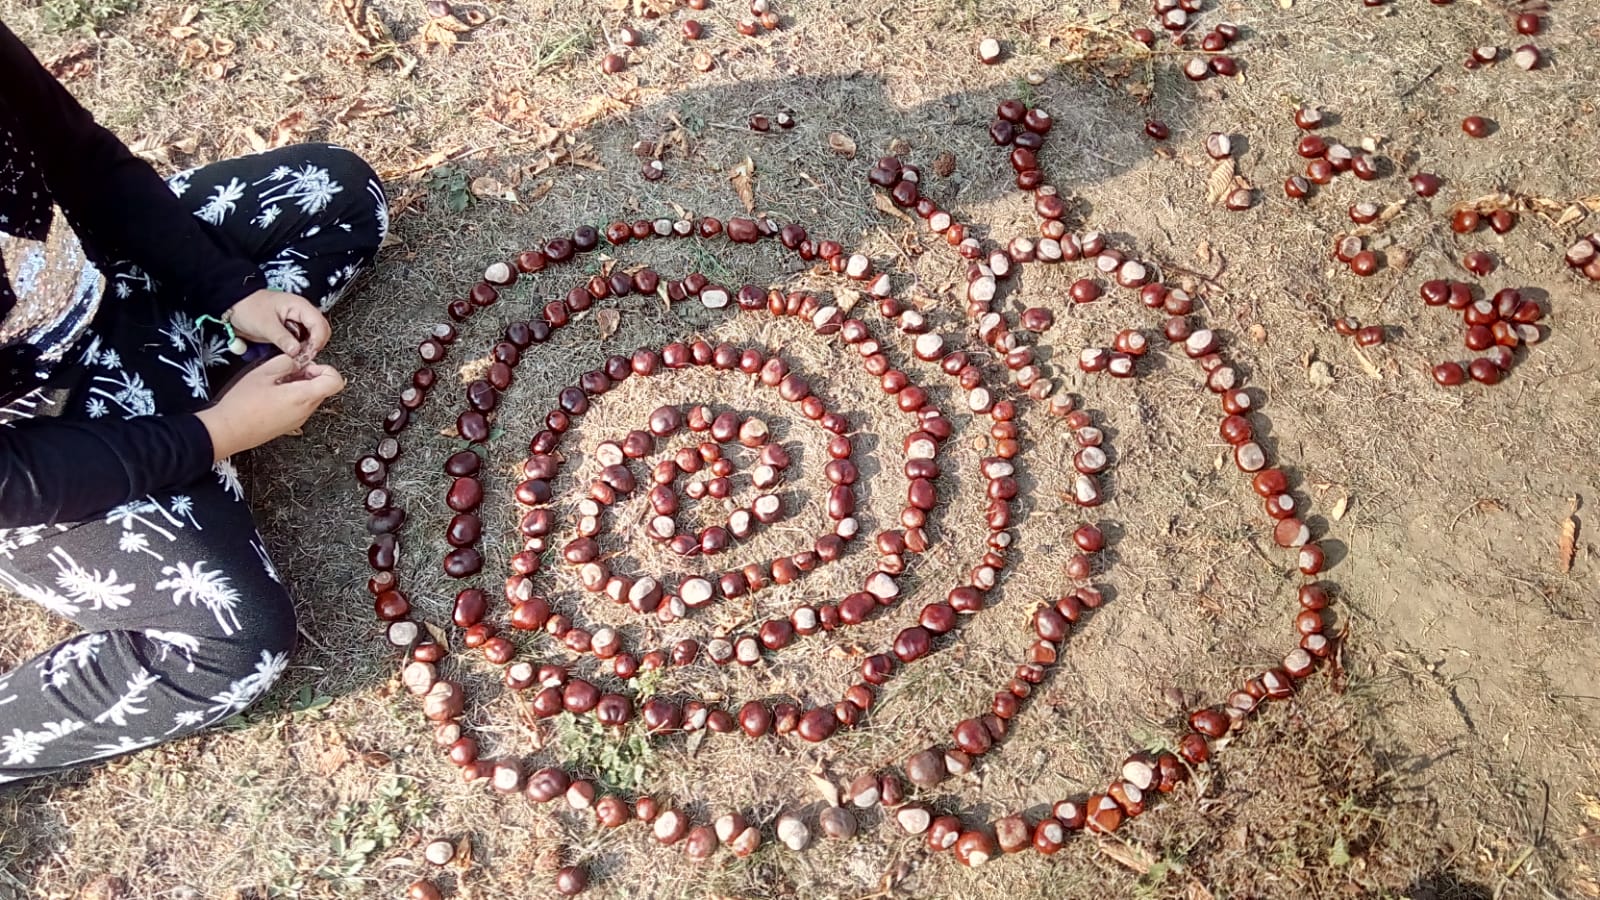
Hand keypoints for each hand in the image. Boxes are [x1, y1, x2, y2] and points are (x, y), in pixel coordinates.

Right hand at [195, 355, 345, 459]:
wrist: (229, 430)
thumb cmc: (242, 405)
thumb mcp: (263, 372)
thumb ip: (286, 362)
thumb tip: (299, 361)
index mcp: (303, 396)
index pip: (335, 381)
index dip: (325, 368)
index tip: (307, 366)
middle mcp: (306, 410)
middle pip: (323, 387)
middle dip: (309, 375)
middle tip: (286, 372)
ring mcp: (299, 419)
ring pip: (312, 396)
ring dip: (299, 385)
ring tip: (276, 383)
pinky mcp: (291, 424)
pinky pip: (301, 406)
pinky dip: (293, 396)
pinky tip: (272, 394)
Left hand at [226, 289, 330, 366]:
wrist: (234, 307)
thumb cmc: (248, 308)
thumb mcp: (265, 324)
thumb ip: (282, 338)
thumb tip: (297, 351)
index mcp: (300, 306)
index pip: (320, 325)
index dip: (317, 340)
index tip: (307, 353)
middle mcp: (302, 313)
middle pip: (321, 331)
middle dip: (315, 345)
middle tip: (302, 356)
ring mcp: (297, 322)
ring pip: (313, 338)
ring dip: (308, 348)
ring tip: (296, 356)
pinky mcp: (291, 331)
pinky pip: (303, 341)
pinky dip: (300, 349)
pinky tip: (292, 353)